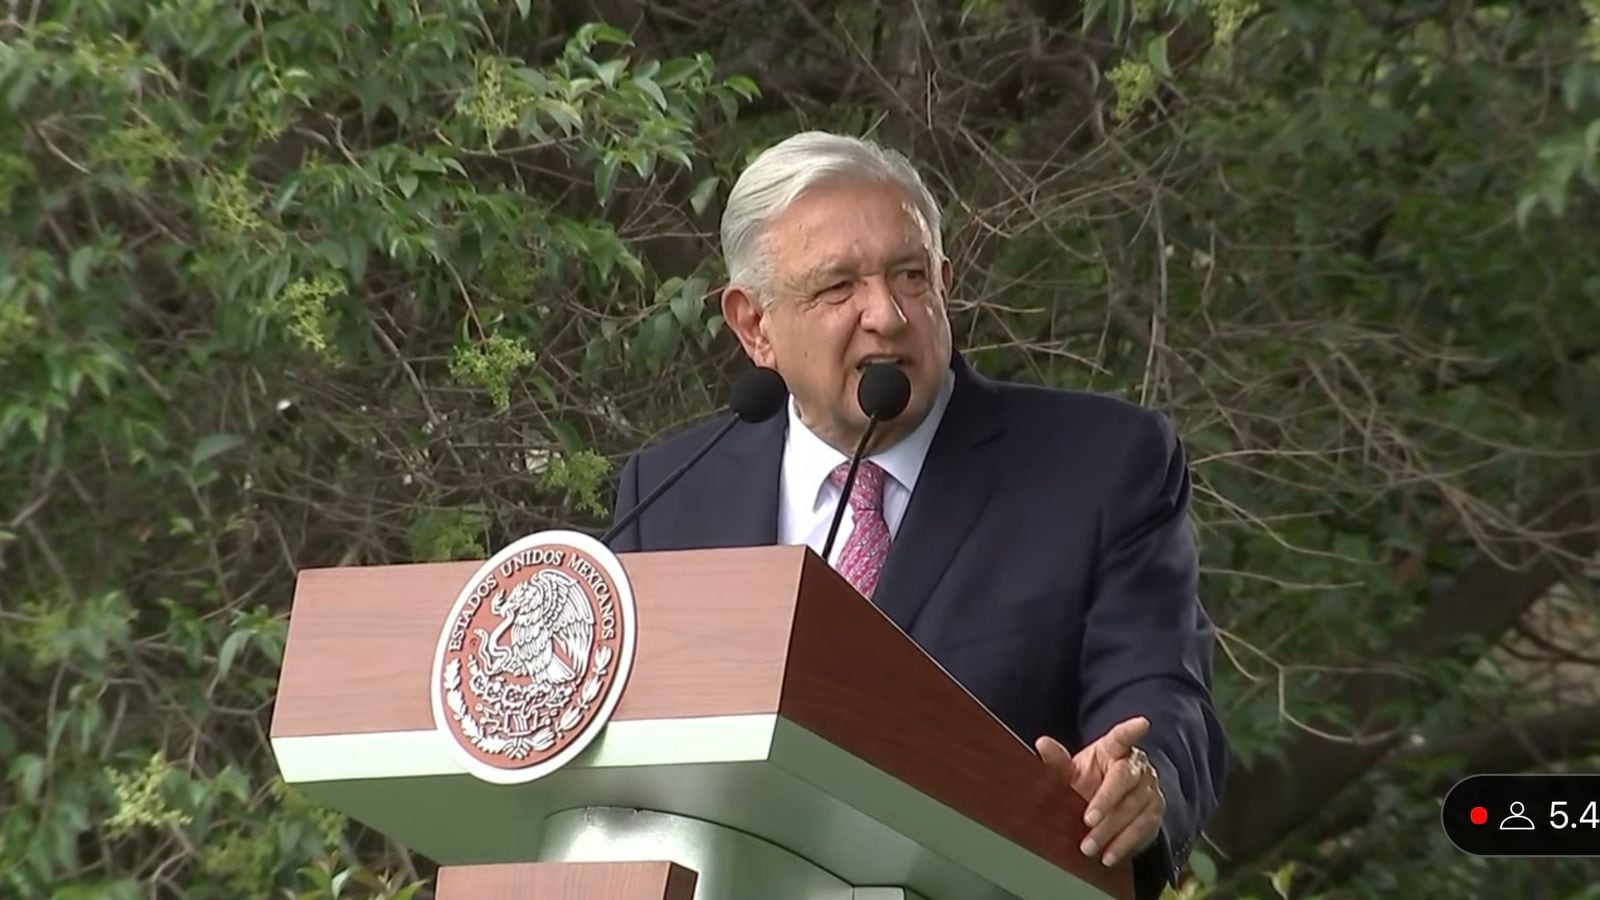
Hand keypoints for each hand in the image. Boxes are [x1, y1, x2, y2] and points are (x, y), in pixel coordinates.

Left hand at [1036, 716, 1164, 867]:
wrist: (1107, 807)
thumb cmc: (1088, 782)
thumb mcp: (1071, 772)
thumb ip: (1057, 761)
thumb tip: (1042, 744)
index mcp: (1114, 749)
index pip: (1122, 737)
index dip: (1131, 731)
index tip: (1141, 724)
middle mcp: (1136, 766)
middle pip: (1125, 779)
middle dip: (1106, 800)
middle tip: (1088, 820)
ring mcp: (1149, 789)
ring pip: (1134, 808)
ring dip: (1111, 829)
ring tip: (1089, 845)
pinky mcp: (1155, 812)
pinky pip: (1142, 828)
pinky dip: (1124, 844)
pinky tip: (1109, 855)